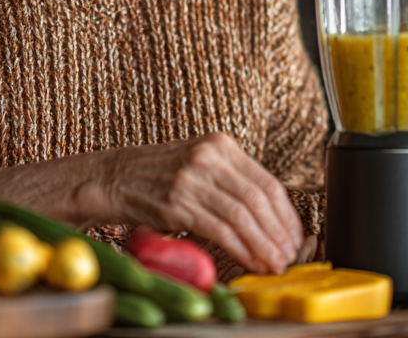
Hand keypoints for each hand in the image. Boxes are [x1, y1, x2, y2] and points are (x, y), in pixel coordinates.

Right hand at [93, 132, 303, 273]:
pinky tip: (251, 262)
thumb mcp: (199, 166)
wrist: (112, 177)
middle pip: (259, 199)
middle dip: (279, 233)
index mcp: (221, 145)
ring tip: (274, 264)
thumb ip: (231, 181)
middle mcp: (209, 156)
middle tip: (289, 256)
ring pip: (242, 216)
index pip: (267, 182)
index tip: (295, 237)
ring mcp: (192, 178)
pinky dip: (241, 248)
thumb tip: (270, 218)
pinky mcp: (176, 202)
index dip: (286, 215)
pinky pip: (219, 228)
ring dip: (263, 245)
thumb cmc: (158, 178)